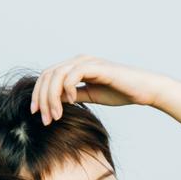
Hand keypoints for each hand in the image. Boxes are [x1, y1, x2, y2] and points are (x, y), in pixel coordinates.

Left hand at [30, 56, 164, 124]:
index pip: (47, 76)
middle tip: (44, 119)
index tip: (37, 114)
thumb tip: (54, 102)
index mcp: (75, 66)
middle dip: (42, 98)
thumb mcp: (90, 95)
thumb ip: (72, 96)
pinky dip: (67, 90)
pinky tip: (72, 103)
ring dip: (52, 98)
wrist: (143, 90)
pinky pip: (72, 75)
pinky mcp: (96, 66)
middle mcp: (79, 60)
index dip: (38, 95)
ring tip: (55, 116)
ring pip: (56, 75)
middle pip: (47, 75)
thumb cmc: (120, 92)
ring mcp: (87, 61)